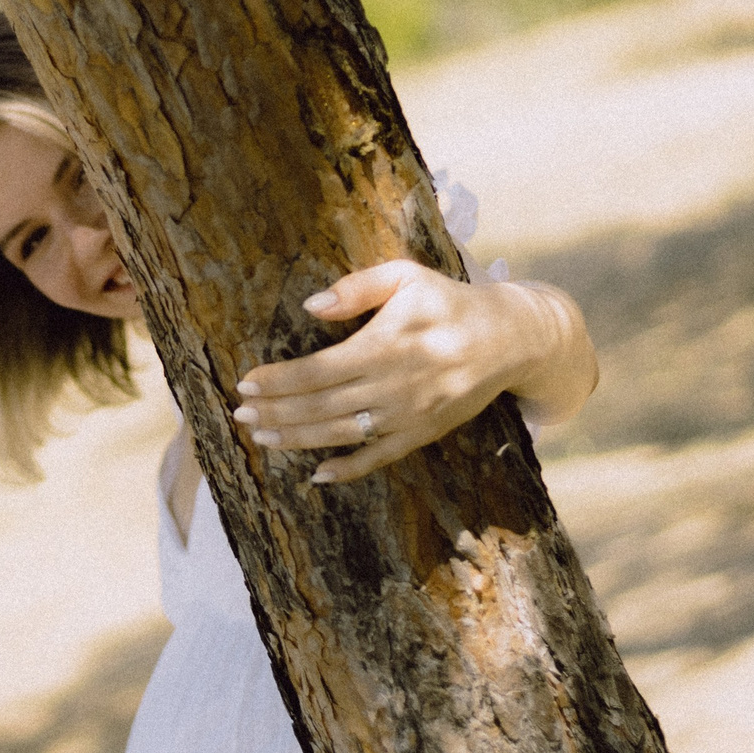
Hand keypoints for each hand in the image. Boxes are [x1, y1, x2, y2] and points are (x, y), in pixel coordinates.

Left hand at [228, 260, 595, 484]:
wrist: (512, 339)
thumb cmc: (449, 301)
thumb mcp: (407, 277)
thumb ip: (359, 287)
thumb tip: (312, 306)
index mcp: (388, 344)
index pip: (320, 369)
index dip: (280, 380)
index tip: (247, 383)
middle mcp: (397, 385)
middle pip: (323, 405)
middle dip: (277, 412)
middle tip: (240, 414)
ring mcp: (410, 415)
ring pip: (343, 434)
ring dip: (299, 439)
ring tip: (262, 437)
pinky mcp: (424, 434)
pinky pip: (380, 458)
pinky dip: (348, 470)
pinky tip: (317, 475)